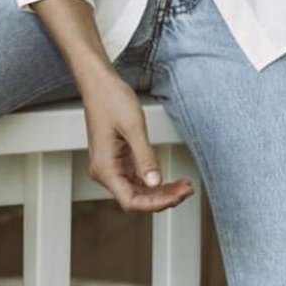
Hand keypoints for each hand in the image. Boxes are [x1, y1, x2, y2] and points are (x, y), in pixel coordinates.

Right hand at [81, 69, 194, 212]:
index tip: (178, 197)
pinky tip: (168, 179)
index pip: (131, 201)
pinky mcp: (116, 159)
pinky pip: (135, 178)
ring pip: (137, 190)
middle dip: (163, 197)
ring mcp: (110, 166)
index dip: (157, 203)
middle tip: (187, 189)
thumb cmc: (110, 98)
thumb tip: (155, 182)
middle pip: (136, 198)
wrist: (98, 82)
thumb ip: (145, 156)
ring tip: (183, 186)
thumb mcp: (133, 126)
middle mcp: (104, 171)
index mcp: (104, 168)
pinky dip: (153, 180)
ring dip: (160, 191)